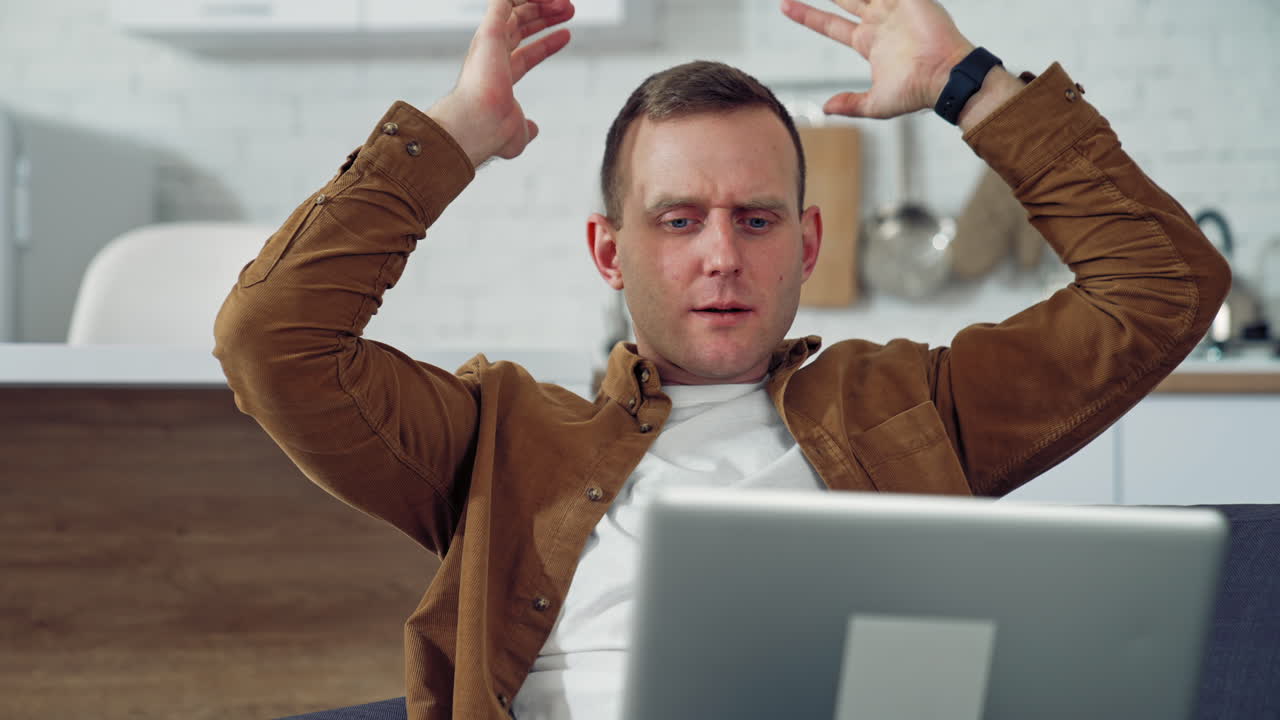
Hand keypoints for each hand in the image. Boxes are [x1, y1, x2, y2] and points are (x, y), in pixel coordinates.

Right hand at [428, 0, 574, 166]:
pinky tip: (549, 0)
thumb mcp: (519, 132)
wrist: (480, 125)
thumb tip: (533, 129)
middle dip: (545, 17)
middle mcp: (490, 56)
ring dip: (541, 4)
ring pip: (514, 8)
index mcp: (497, 76)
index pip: (525, 53)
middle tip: (569, 11)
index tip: (566, 35)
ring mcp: (489, 42)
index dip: (546, 43)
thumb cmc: (494, 133)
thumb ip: (527, 127)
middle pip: (520, 26)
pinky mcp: (490, 30)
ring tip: (566, 5)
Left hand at [780, 0, 974, 118]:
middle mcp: (879, 22)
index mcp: (868, 42)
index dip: (807, 15)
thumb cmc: (916, 92)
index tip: (784, 5)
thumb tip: (824, 108)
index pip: (830, 25)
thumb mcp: (875, 104)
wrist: (945, 77)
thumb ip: (850, 104)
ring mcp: (893, 7)